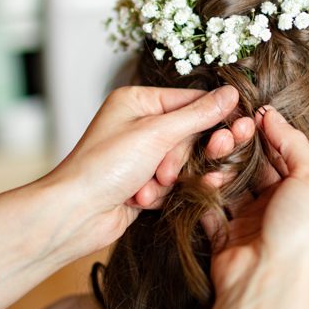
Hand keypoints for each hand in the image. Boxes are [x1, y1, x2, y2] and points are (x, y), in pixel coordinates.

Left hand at [44, 85, 254, 261]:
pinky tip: (139, 200)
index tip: (233, 134)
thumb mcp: (156, 133)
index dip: (212, 120)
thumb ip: (198, 115)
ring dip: (168, 180)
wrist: (76, 214)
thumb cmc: (104, 166)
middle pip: (190, 135)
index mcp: (138, 101)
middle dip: (179, 159)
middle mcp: (139, 124)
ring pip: (183, 163)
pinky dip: (160, 194)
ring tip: (144, 187)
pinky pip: (172, 184)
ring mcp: (141, 154)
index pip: (192, 101)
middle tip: (166, 172)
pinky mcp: (143, 181)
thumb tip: (231, 94)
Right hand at [200, 106, 308, 296]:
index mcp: (305, 192)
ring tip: (213, 155)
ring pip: (230, 182)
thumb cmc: (300, 232)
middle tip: (227, 131)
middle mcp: (279, 205)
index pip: (285, 152)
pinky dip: (204, 193)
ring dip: (220, 167)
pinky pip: (210, 207)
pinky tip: (202, 180)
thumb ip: (294, 143)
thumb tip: (272, 115)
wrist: (269, 284)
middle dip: (240, 146)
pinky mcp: (225, 236)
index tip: (249, 112)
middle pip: (255, 165)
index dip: (268, 131)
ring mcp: (251, 221)